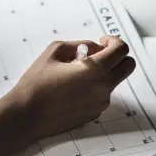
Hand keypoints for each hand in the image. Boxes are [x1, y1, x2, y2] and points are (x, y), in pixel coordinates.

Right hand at [9, 37, 135, 140]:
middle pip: (128, 66)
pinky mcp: (94, 114)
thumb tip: (94, 48)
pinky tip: (72, 89)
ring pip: (113, 81)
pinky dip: (94, 87)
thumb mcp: (54, 51)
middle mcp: (103, 87)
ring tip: (76, 73)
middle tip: (98, 54)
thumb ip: (79, 44)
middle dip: (117, 56)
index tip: (102, 41)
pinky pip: (102, 95)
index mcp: (95, 69)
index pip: (121, 50)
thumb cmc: (37, 82)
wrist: (27, 115)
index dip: (114, 41)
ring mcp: (100, 103)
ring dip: (103, 72)